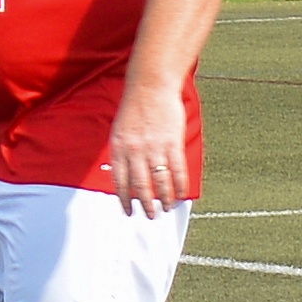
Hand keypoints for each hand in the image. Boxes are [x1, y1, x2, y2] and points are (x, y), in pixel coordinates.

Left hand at [107, 80, 188, 216]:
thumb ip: (122, 151)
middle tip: (150, 216)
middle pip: (141, 186)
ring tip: (167, 209)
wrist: (151, 86)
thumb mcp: (119, 129)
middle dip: (146, 205)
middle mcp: (135, 151)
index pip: (120, 182)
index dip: (124, 199)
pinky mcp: (172, 143)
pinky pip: (177, 170)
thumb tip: (124, 174)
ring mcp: (154, 147)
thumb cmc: (135, 107)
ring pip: (160, 182)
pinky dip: (180, 185)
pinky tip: (181, 195)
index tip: (129, 212)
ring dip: (165, 199)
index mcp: (119, 148)